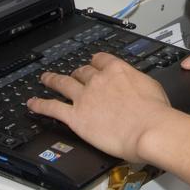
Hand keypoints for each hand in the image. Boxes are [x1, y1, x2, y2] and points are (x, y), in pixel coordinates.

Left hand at [28, 53, 173, 162]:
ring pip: (63, 84)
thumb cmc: (156, 112)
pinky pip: (53, 108)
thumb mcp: (151, 87)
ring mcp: (85, 97)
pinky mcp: (76, 116)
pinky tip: (33, 104)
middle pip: (82, 72)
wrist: (150, 129)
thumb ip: (137, 83)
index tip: (93, 63)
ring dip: (52, 80)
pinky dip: (40, 105)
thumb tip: (136, 86)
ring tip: (45, 79)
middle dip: (76, 73)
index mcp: (118, 70)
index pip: (100, 60)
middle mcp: (98, 80)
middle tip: (72, 75)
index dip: (95, 62)